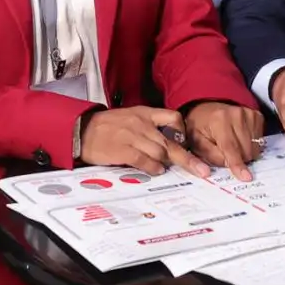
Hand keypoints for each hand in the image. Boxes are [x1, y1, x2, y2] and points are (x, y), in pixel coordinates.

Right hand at [76, 106, 208, 177]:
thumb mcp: (130, 117)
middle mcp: (142, 124)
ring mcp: (132, 136)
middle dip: (189, 159)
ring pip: (161, 152)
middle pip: (172, 142)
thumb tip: (167, 145)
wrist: (82, 130)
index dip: (182, 132)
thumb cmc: (107, 126)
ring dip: (167, 163)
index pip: (173, 117)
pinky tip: (156, 170)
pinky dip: (153, 167)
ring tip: (165, 168)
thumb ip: (149, 127)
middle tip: (203, 171)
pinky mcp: (123, 150)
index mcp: (145, 113)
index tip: (185, 143)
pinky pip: (145, 160)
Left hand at [184, 101, 262, 180]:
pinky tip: (240, 139)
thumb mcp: (197, 142)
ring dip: (245, 152)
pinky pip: (260, 140)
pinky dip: (251, 144)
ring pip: (255, 147)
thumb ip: (211, 155)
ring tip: (232, 144)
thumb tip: (228, 166)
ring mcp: (248, 114)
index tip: (245, 177)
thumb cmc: (200, 127)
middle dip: (238, 159)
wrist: (207, 109)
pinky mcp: (256, 116)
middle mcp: (236, 114)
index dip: (237, 164)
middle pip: (246, 150)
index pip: (230, 147)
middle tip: (226, 153)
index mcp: (218, 120)